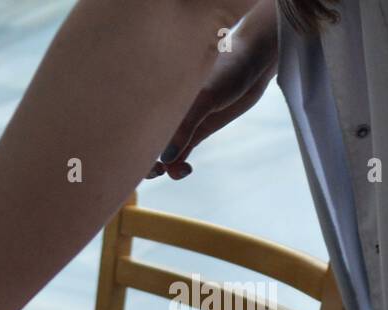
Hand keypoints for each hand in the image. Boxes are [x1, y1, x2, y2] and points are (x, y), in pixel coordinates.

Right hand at [146, 24, 278, 180]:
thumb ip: (185, 128)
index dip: (132, 147)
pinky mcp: (195, 131)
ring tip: (182, 170)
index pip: (136, 127)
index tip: (147, 160)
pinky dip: (178, 166)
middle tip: (159, 171)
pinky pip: (179, 154)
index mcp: (158, 97)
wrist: (255, 60)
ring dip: (165, 167)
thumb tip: (165, 160)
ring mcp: (180, 122)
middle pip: (143, 143)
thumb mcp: (206, 98)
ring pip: (162, 153)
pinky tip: (186, 169)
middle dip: (146, 162)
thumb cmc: (228, 69)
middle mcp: (164, 112)